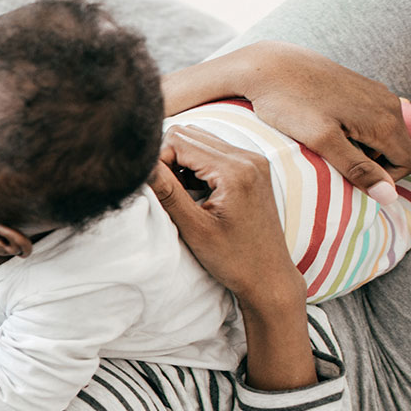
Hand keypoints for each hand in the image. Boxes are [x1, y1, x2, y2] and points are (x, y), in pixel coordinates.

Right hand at [149, 125, 303, 304]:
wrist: (269, 276)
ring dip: (181, 161)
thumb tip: (141, 166)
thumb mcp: (194, 228)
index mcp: (235, 170)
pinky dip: (195, 165)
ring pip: (200, 140)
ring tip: (179, 193)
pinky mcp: (252, 168)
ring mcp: (253, 161)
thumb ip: (167, 192)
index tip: (155, 189)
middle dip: (168, 158)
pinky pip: (214, 152)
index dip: (157, 160)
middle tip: (165, 191)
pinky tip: (194, 192)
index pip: (178, 140)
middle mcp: (248, 157)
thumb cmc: (234, 259)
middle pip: (188, 134)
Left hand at [230, 41, 410, 203]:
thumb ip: (357, 168)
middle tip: (333, 160)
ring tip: (326, 143)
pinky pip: (372, 119)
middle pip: (399, 149)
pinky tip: (325, 127)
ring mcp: (376, 93)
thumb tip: (388, 195)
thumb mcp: (322, 141)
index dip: (385, 177)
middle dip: (373, 163)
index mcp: (385, 120)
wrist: (270, 66)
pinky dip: (355, 131)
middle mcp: (389, 104)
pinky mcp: (362, 88)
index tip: (351, 176)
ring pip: (385, 135)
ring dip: (362, 147)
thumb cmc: (290, 103)